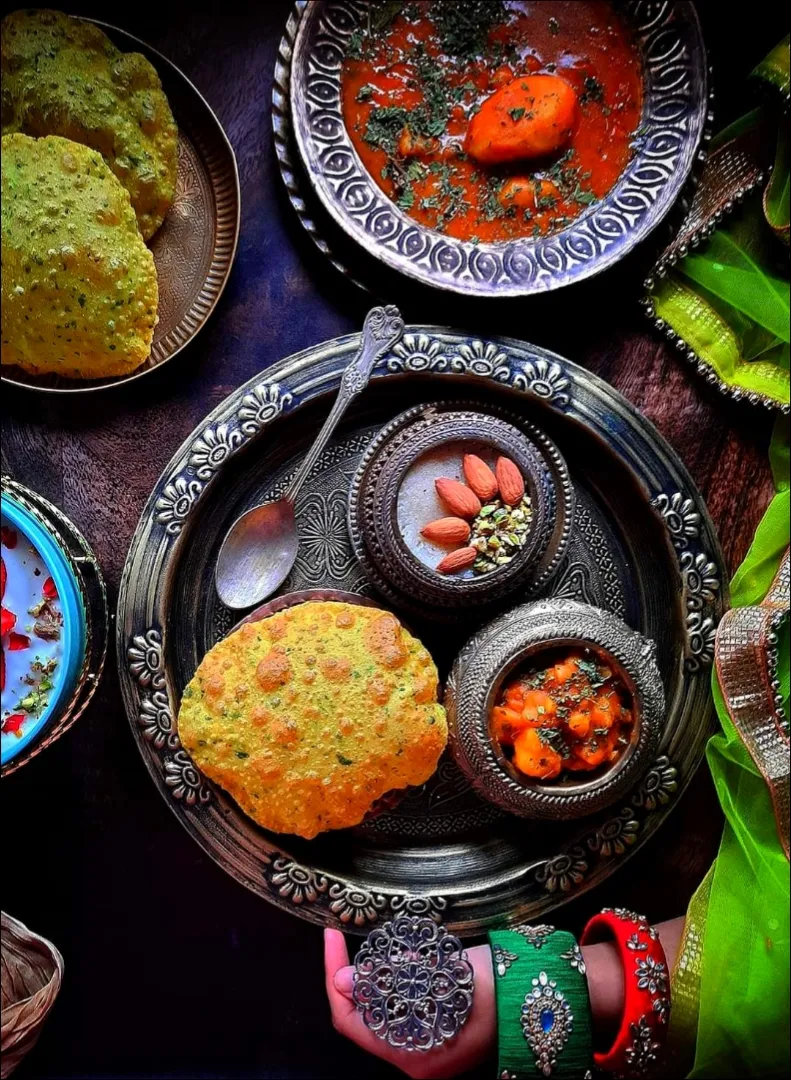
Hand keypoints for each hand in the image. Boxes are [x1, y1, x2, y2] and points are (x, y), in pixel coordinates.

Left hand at [324, 928, 495, 1079]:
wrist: (543, 995)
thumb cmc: (500, 988)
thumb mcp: (445, 978)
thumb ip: (393, 981)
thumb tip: (344, 980)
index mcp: (413, 1055)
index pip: (350, 1021)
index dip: (335, 979)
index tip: (333, 937)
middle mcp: (414, 1060)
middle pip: (361, 1017)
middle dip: (351, 975)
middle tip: (347, 937)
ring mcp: (425, 1049)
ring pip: (379, 1011)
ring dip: (372, 977)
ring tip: (373, 943)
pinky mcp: (435, 1033)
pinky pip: (399, 1009)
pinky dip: (392, 983)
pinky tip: (398, 958)